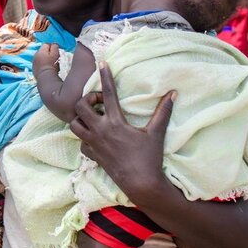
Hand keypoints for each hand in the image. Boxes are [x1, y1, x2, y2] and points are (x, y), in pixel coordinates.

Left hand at [32, 43, 61, 81]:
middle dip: (48, 52)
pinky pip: (39, 63)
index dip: (53, 47)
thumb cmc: (52, 65)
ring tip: (50, 63)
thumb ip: (55, 47)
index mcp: (40, 51)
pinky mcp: (34, 68)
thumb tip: (54, 44)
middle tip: (54, 58)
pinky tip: (46, 67)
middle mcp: (35, 55)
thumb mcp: (55, 54)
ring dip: (45, 58)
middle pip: (43, 50)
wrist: (46, 78)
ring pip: (41, 56)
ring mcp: (34, 62)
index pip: (47, 44)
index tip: (57, 52)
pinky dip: (42, 64)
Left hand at [70, 63, 175, 198]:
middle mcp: (100, 131)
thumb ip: (163, 112)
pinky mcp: (92, 155)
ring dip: (80, 118)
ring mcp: (93, 143)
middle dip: (86, 99)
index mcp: (115, 122)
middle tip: (98, 102)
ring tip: (93, 117)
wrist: (140, 183)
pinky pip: (80, 142)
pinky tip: (95, 136)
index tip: (102, 64)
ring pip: (74, 124)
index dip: (104, 76)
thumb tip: (173, 93)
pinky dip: (84, 137)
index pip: (107, 93)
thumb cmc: (149, 157)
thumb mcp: (156, 133)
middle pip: (80, 106)